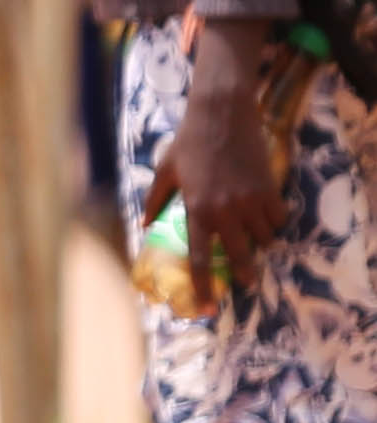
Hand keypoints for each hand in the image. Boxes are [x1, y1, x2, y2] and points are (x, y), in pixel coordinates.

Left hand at [141, 22, 289, 281]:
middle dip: (244, 273)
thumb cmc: (188, 142)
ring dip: (258, 242)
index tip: (205, 307)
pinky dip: (273, 222)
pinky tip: (265, 218)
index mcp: (197, 209)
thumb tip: (144, 226)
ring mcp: (251, 200)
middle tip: (245, 282)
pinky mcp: (270, 188)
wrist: (222, 115)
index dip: (202, 286)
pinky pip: (279, 217)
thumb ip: (155, 202)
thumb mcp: (165, 172)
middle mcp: (226, 210)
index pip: (201, 258)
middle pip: (241, 255)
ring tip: (252, 240)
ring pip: (264, 237)